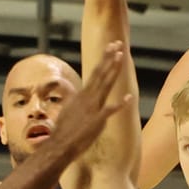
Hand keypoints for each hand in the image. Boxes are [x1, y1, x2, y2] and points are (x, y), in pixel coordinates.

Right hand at [45, 41, 133, 157]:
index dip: (104, 59)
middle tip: (118, 44)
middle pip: (100, 74)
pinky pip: (110, 111)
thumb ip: (69, 94)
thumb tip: (66, 84)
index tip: (111, 47)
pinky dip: (120, 104)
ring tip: (121, 57)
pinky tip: (129, 98)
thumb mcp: (66, 107)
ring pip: (105, 85)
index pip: (95, 72)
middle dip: (110, 58)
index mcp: (82, 94)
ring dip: (113, 70)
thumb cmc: (63, 129)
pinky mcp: (96, 121)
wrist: (59, 144)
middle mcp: (87, 97)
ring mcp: (92, 108)